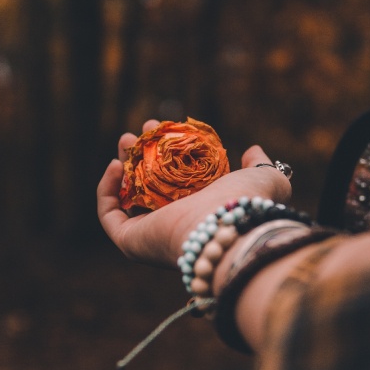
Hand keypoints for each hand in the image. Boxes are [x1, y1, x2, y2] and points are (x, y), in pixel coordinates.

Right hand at [97, 120, 292, 267]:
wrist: (226, 229)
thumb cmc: (246, 204)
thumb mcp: (264, 179)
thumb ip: (261, 165)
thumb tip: (252, 152)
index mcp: (201, 211)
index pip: (177, 182)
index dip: (168, 152)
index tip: (167, 128)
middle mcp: (174, 224)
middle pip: (149, 185)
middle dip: (143, 152)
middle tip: (145, 129)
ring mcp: (150, 234)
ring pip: (127, 197)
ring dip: (123, 165)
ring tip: (127, 139)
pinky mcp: (131, 241)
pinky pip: (109, 215)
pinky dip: (106, 189)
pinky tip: (116, 164)